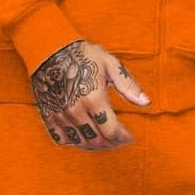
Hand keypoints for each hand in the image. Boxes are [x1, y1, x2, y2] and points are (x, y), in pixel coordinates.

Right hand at [31, 39, 150, 149]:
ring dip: (95, 145)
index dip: (123, 137)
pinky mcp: (49, 115)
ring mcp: (61, 115)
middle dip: (111, 143)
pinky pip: (62, 139)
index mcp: (94, 98)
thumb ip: (128, 86)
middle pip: (97, 140)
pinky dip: (74, 142)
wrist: (50, 49)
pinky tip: (82, 136)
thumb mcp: (110, 65)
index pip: (112, 131)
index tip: (129, 136)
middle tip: (118, 139)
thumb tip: (146, 102)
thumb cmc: (83, 55)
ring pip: (81, 142)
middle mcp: (76, 110)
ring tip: (103, 140)